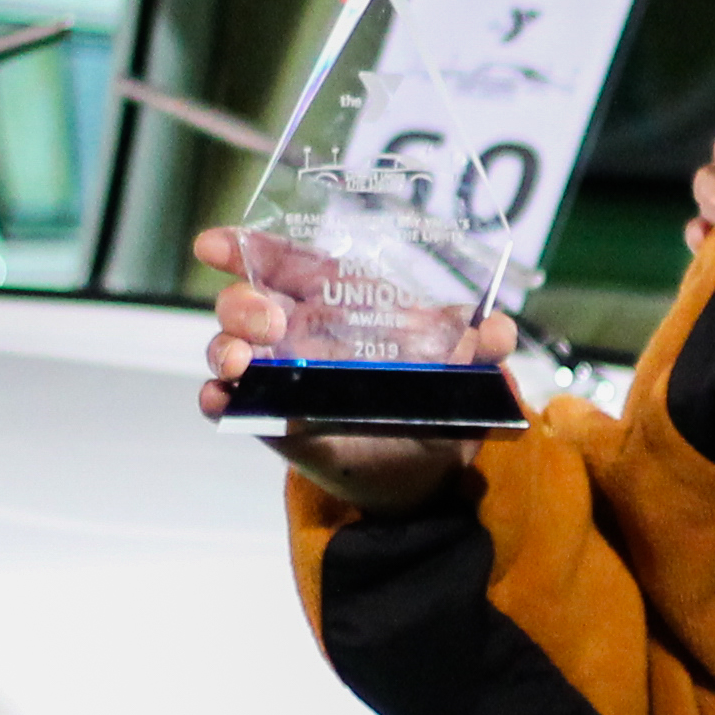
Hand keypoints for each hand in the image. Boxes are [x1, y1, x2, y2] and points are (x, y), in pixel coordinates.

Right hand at [190, 228, 490, 510]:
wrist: (424, 469)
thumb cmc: (435, 401)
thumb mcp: (463, 371)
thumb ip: (480, 347)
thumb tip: (499, 332)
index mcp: (340, 303)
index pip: (289, 263)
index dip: (251, 248)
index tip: (215, 245)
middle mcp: (299, 332)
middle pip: (250, 300)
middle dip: (243, 302)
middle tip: (266, 320)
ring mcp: (280, 375)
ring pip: (230, 346)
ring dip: (225, 346)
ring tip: (244, 360)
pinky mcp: (271, 418)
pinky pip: (229, 403)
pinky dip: (218, 398)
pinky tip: (222, 398)